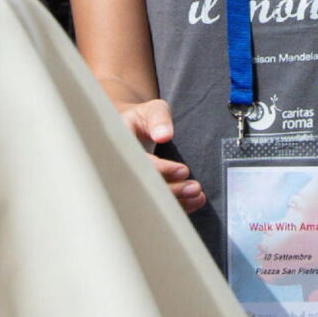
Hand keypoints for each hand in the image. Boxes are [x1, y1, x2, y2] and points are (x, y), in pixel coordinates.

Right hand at [119, 97, 204, 212]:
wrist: (133, 129)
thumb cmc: (142, 119)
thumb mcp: (151, 110)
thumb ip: (158, 119)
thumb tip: (164, 135)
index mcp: (119, 147)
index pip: (139, 164)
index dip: (161, 170)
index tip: (183, 170)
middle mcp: (122, 169)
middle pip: (145, 187)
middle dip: (172, 190)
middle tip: (195, 188)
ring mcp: (131, 183)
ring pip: (151, 200)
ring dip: (177, 202)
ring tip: (198, 196)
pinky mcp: (142, 191)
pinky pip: (157, 203)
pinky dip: (177, 205)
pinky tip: (194, 202)